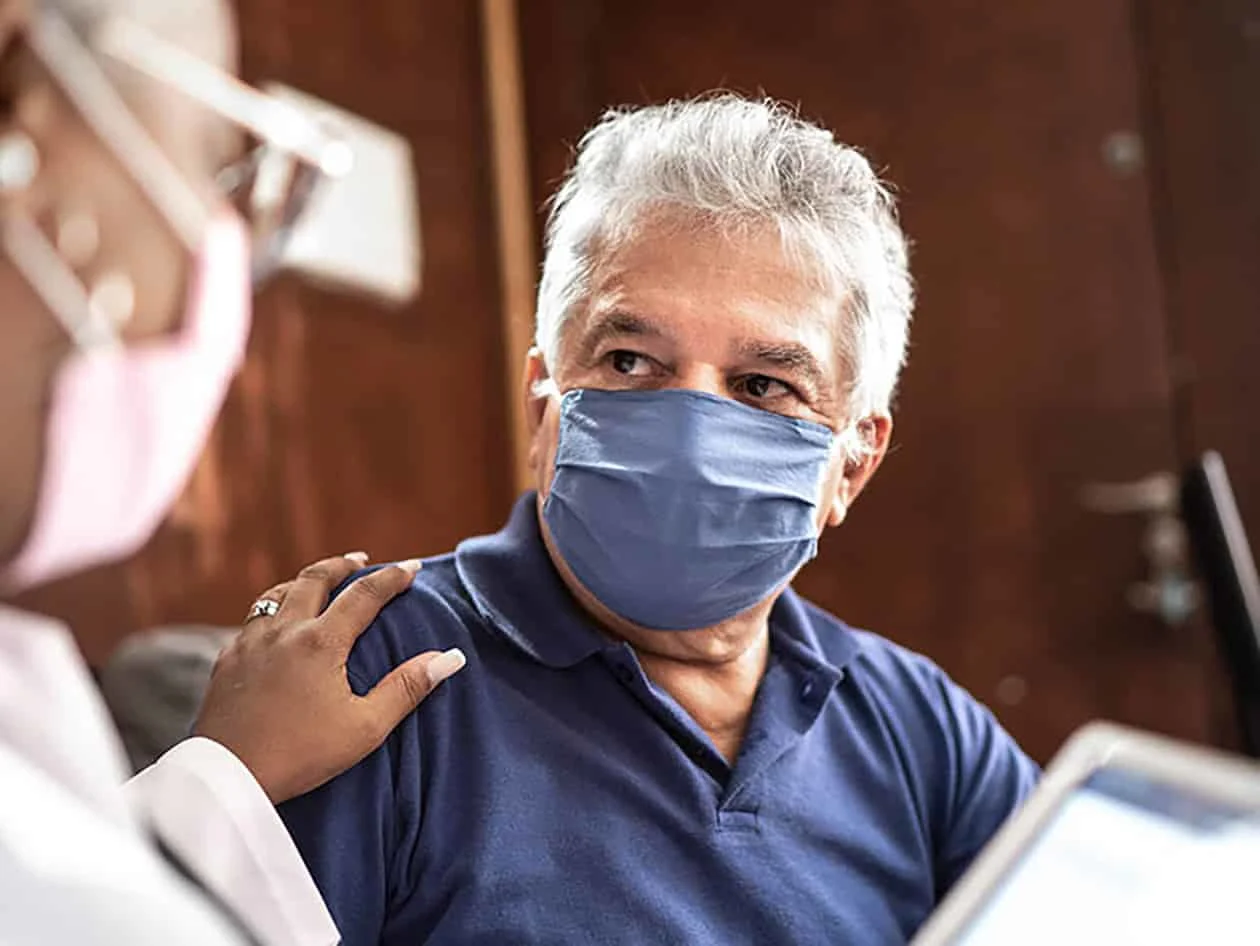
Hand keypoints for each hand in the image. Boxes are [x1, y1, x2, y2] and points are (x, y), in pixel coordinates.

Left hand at [192, 553, 465, 801]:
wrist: (228, 778)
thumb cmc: (302, 755)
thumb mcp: (366, 727)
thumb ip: (407, 687)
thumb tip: (450, 657)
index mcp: (321, 642)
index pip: (364, 595)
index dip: (392, 578)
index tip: (412, 567)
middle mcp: (284, 631)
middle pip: (315, 579)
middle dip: (342, 565)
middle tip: (360, 559)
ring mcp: (250, 643)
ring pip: (277, 593)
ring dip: (304, 581)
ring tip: (318, 581)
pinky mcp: (227, 661)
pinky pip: (252, 620)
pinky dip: (273, 608)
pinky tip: (276, 623)